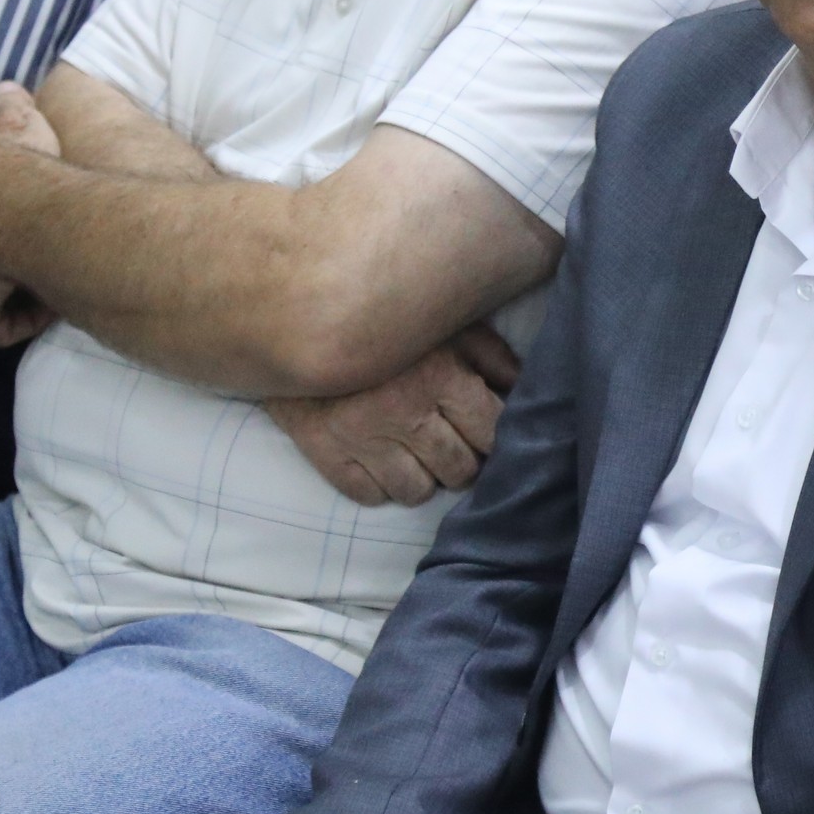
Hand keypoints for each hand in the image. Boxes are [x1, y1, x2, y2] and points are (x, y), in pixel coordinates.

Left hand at [0, 83, 63, 343]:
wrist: (14, 202)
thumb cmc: (18, 164)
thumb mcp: (14, 123)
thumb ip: (8, 108)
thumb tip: (7, 88)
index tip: (23, 225)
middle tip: (36, 261)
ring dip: (13, 296)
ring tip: (48, 286)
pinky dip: (23, 320)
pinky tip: (50, 307)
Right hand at [269, 328, 521, 506]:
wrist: (292, 317)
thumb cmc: (382, 319)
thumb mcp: (444, 322)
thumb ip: (490, 354)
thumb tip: (521, 389)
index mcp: (439, 375)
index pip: (491, 432)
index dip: (493, 434)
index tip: (484, 428)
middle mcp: (403, 412)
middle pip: (459, 469)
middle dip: (463, 460)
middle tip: (453, 444)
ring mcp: (363, 438)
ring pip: (417, 491)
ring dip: (424, 477)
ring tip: (418, 454)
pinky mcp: (326, 453)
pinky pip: (370, 496)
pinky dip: (381, 485)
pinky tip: (382, 460)